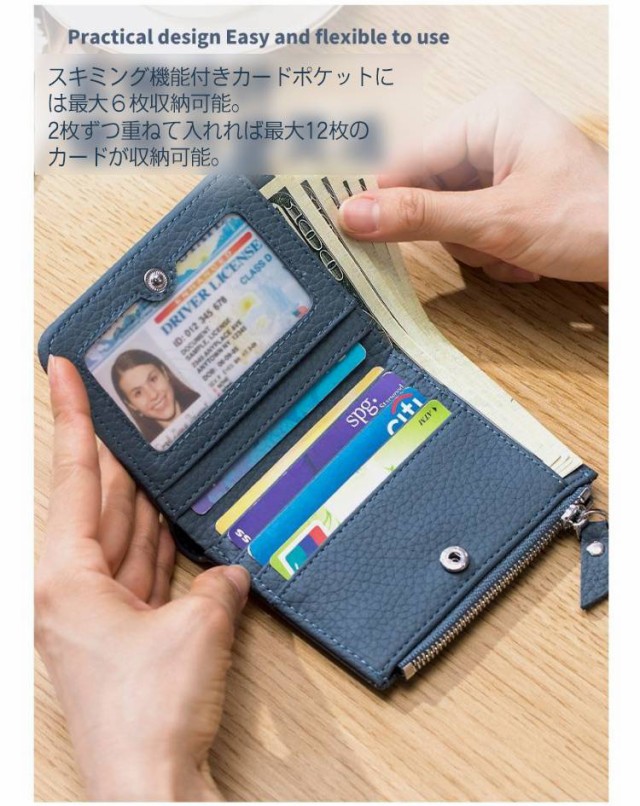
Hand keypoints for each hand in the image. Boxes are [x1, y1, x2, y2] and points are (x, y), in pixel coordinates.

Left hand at [35, 356, 249, 800]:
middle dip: (113, 450)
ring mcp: (96, 612)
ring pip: (121, 534)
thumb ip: (214, 586)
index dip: (72, 418)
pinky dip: (157, 543)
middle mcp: (71, 590)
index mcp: (64, 577)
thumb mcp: (194, 629)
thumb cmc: (149, 713)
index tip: (59, 372)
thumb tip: (226, 574)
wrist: (147, 788)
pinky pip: (140, 569)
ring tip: (154, 452)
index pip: (73, 477)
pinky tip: (172, 520)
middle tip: (126, 404)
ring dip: (138, 496)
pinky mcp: (122, 634)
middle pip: (99, 500)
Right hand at [339, 83, 607, 283]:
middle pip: (426, 192)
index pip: (408, 158)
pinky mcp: (510, 194)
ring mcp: (502, 166)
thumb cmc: (592, 220)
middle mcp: (493, 133)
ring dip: (477, 248)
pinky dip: (492, 251)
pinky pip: (471, 228)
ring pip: (448, 218)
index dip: (387, 200)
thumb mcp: (495, 221)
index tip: (361, 231)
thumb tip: (356, 215)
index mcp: (489, 115)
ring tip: (515, 250)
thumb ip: (420, 217)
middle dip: (455, 232)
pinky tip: (523, 256)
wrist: (637, 254)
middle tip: (487, 243)